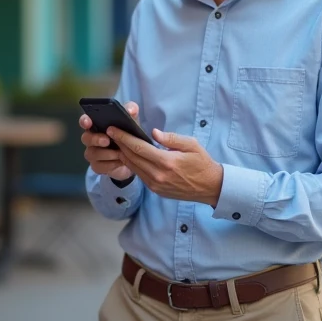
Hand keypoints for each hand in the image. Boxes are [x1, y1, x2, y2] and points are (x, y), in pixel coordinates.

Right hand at [79, 101, 138, 181]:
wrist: (134, 158)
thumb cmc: (127, 135)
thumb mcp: (132, 122)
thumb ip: (131, 112)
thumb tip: (130, 110)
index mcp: (96, 125)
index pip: (85, 121)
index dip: (84, 121)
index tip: (88, 122)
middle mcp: (91, 139)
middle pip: (85, 138)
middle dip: (95, 139)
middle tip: (107, 140)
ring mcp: (92, 154)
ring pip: (92, 153)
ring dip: (107, 153)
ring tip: (120, 153)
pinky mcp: (97, 166)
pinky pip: (99, 166)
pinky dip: (111, 164)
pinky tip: (120, 162)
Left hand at [108, 127, 223, 206]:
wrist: (211, 187)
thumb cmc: (202, 163)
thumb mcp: (191, 144)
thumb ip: (171, 138)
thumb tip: (153, 133)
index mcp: (167, 162)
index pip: (139, 147)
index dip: (123, 137)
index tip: (113, 129)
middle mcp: (158, 175)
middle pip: (131, 157)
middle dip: (119, 144)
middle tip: (110, 133)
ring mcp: (156, 185)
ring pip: (133, 167)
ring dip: (123, 155)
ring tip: (116, 143)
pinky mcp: (156, 191)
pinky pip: (140, 175)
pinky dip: (132, 164)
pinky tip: (129, 156)